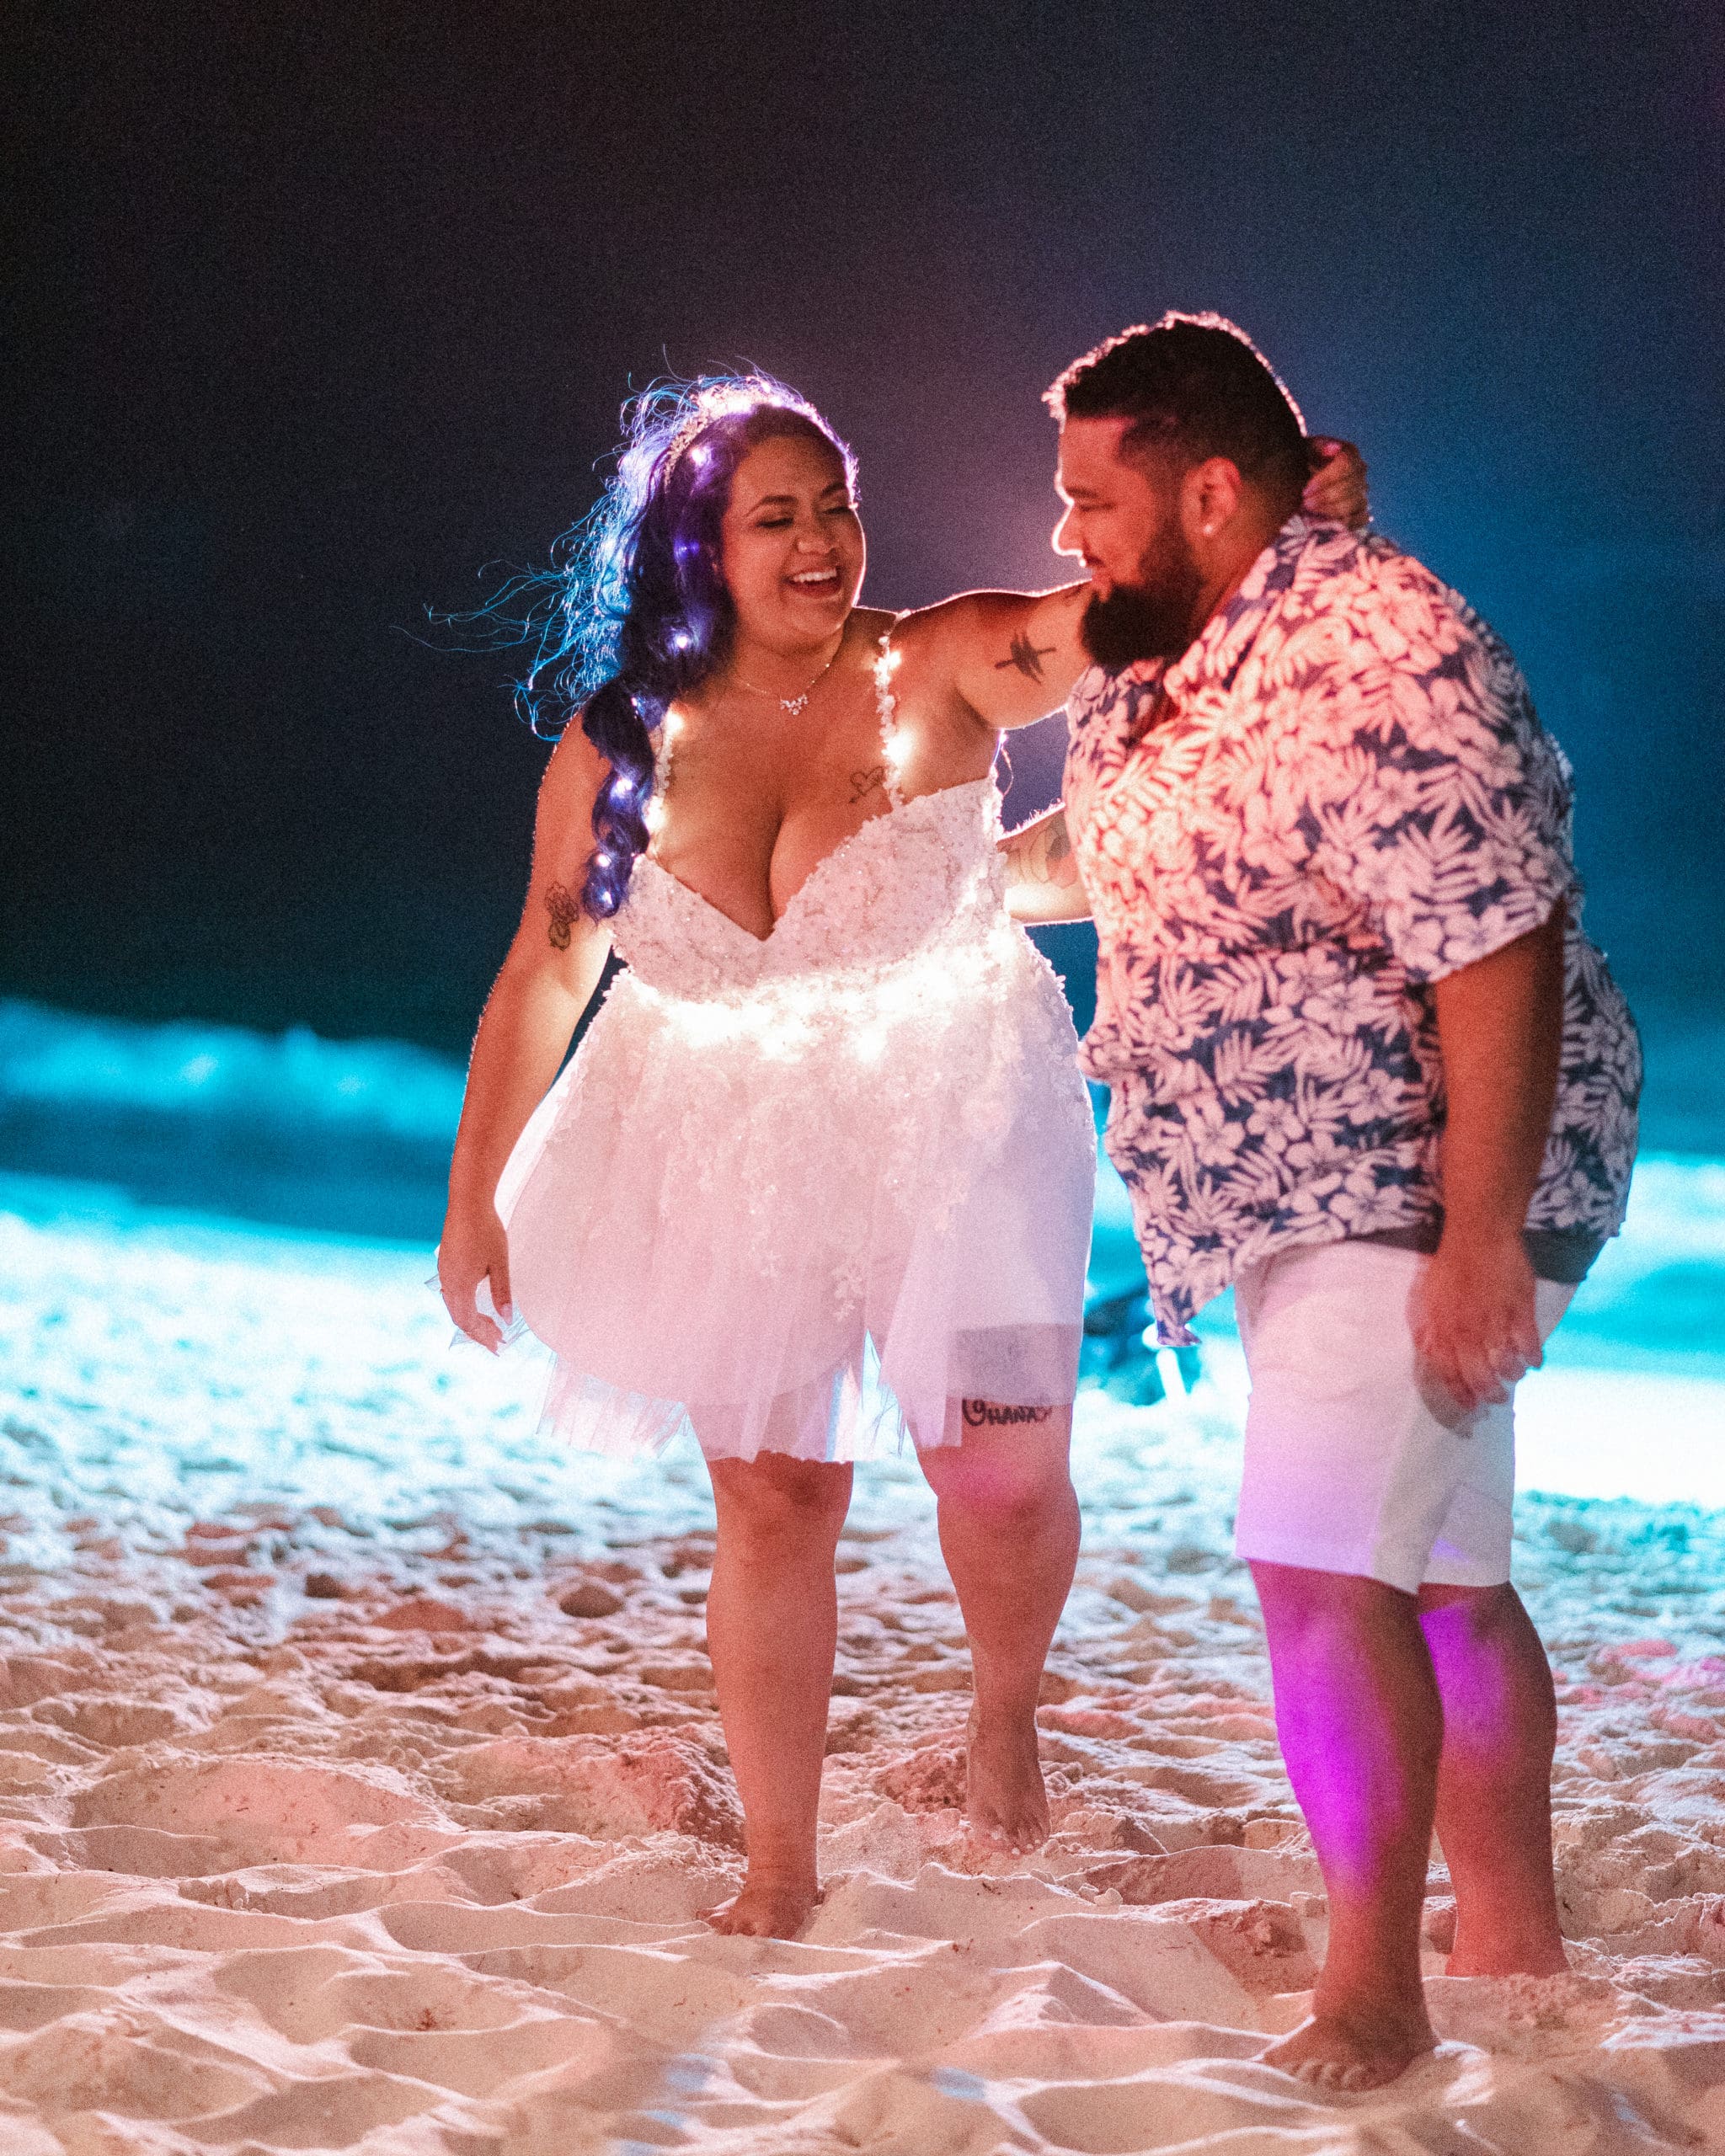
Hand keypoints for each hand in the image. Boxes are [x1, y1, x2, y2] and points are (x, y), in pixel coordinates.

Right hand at [437, 1200, 512, 1352]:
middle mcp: (448, 1282)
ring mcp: (445, 1273)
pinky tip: (475, 1306)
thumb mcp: (499, 1264)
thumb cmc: (486, 1231)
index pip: (469, 1321)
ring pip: (454, 1306)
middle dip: (478, 1333)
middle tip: (496, 1344)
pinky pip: (452, 1295)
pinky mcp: (446, 1264)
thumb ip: (502, 1293)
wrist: (467, 1203)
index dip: (483, 1335)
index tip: (500, 1345)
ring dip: (471, 1320)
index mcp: (460, 1285)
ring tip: (488, 1329)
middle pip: (459, 1318)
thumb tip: (507, 1319)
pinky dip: (464, 1307)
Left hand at [1303, 437, 1369, 529]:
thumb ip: (1316, 447)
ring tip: (1311, 513)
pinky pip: (1360, 519)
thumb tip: (1333, 448)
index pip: (1347, 464)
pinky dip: (1344, 523)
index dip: (1326, 479)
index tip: (1306, 490)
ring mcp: (1362, 492)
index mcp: (1349, 453)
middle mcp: (1360, 472)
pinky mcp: (1361, 512)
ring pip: (1355, 504)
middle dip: (1326, 497)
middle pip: (1351, 486)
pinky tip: (1324, 522)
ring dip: (1331, 511)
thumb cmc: (1301, 463)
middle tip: (1305, 503)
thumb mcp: (1304, 451)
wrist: (1300, 480)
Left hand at [1410, 1231, 1541, 1422]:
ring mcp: (1496, 1320)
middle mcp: (1468, 1329)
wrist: (1479, 1235)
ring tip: (1516, 1375)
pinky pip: (1530, 1344)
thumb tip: (1428, 1354)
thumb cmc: (1451, 1265)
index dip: (1460, 1392)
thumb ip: (1429, 1328)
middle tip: (1497, 1399)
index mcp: (1443, 1327)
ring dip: (1513, 1375)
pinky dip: (1534, 1357)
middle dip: (1489, 1393)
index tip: (1469, 1406)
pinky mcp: (1521, 1308)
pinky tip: (1535, 1361)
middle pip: (1479, 1376)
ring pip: (1506, 1364)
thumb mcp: (1428, 1298)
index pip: (1449, 1371)